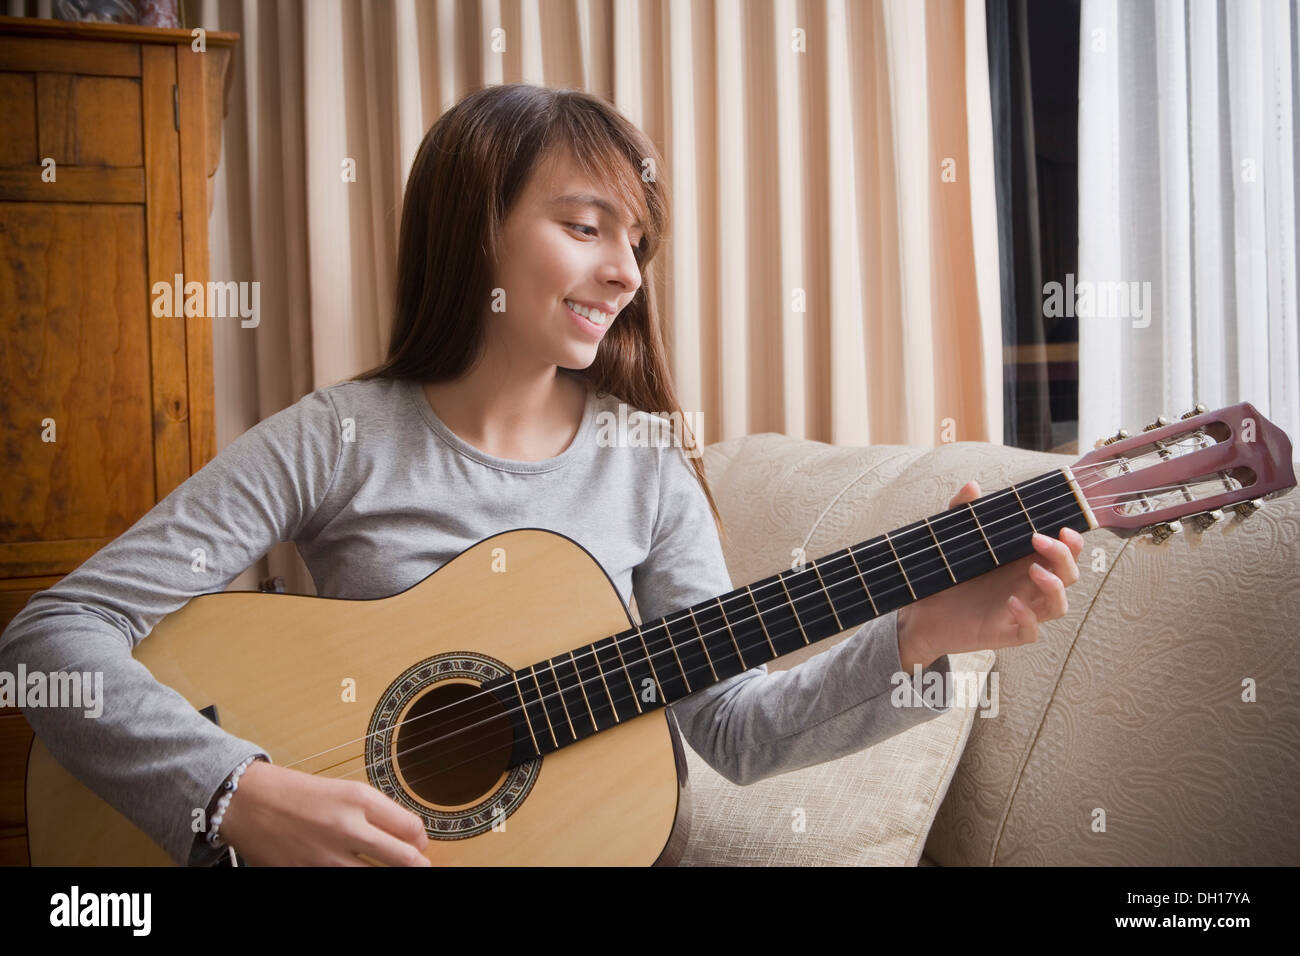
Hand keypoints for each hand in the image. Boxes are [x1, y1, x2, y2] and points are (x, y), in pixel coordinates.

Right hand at [217, 760, 431, 865]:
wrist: (250, 803)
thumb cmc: (298, 794)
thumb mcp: (345, 791)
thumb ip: (377, 812)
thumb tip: (409, 835)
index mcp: (359, 800)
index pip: (411, 829)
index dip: (421, 841)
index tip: (420, 845)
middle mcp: (348, 828)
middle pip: (404, 859)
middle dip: (417, 866)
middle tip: (420, 867)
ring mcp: (328, 857)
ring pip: (377, 876)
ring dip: (390, 874)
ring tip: (391, 869)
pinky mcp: (308, 874)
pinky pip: (345, 882)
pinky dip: (356, 878)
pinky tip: (355, 871)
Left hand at [896, 479, 1083, 669]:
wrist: (921, 612)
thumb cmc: (946, 576)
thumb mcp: (952, 540)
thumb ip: (962, 512)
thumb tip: (972, 485)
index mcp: (1023, 562)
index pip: (1063, 553)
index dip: (1072, 542)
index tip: (1062, 527)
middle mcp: (1027, 586)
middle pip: (1069, 575)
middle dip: (1064, 556)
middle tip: (1038, 539)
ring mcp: (1019, 611)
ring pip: (1058, 606)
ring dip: (1055, 588)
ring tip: (1033, 571)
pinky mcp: (1004, 633)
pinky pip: (1031, 633)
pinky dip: (1027, 618)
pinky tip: (1011, 603)